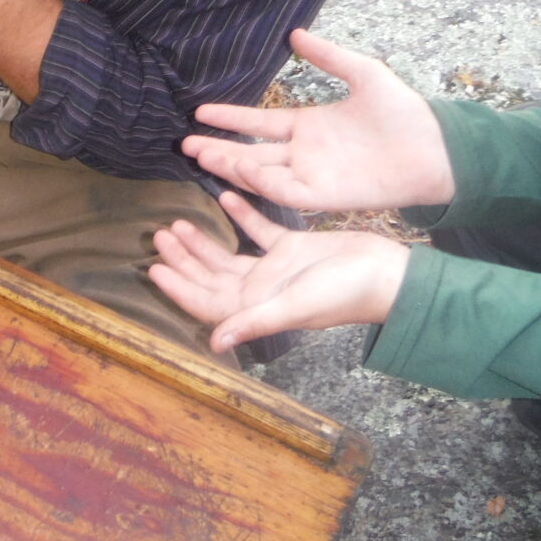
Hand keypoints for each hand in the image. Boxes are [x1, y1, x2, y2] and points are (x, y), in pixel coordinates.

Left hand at [148, 192, 410, 352]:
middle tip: (159, 235)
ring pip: (229, 255)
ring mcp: (277, 270)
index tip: (153, 269)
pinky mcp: (294, 248)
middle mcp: (262, 291)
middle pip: (211, 277)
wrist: (387, 274)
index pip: (207, 302)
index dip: (179, 288)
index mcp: (257, 308)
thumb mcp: (294, 306)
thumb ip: (253, 322)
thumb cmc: (344, 294)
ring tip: (179, 222)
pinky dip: (243, 216)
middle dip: (183, 260)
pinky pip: (260, 231)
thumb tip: (213, 343)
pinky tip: (226, 197)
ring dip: (204, 241)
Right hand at [181, 29, 454, 210]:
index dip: (231, 118)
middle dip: (217, 148)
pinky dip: (261, 183)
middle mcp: (304, 154)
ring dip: (230, 165)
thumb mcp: (363, 73)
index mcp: (309, 127)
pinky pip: (284, 192)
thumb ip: (328, 56)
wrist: (434, 147)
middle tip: (184, 142)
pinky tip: (241, 166)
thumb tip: (295, 33)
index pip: (259, 124)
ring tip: (200, 153)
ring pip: (260, 174)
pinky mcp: (324, 196)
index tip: (199, 111)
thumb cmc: (403, 113)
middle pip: (250, 152)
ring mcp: (312, 176)